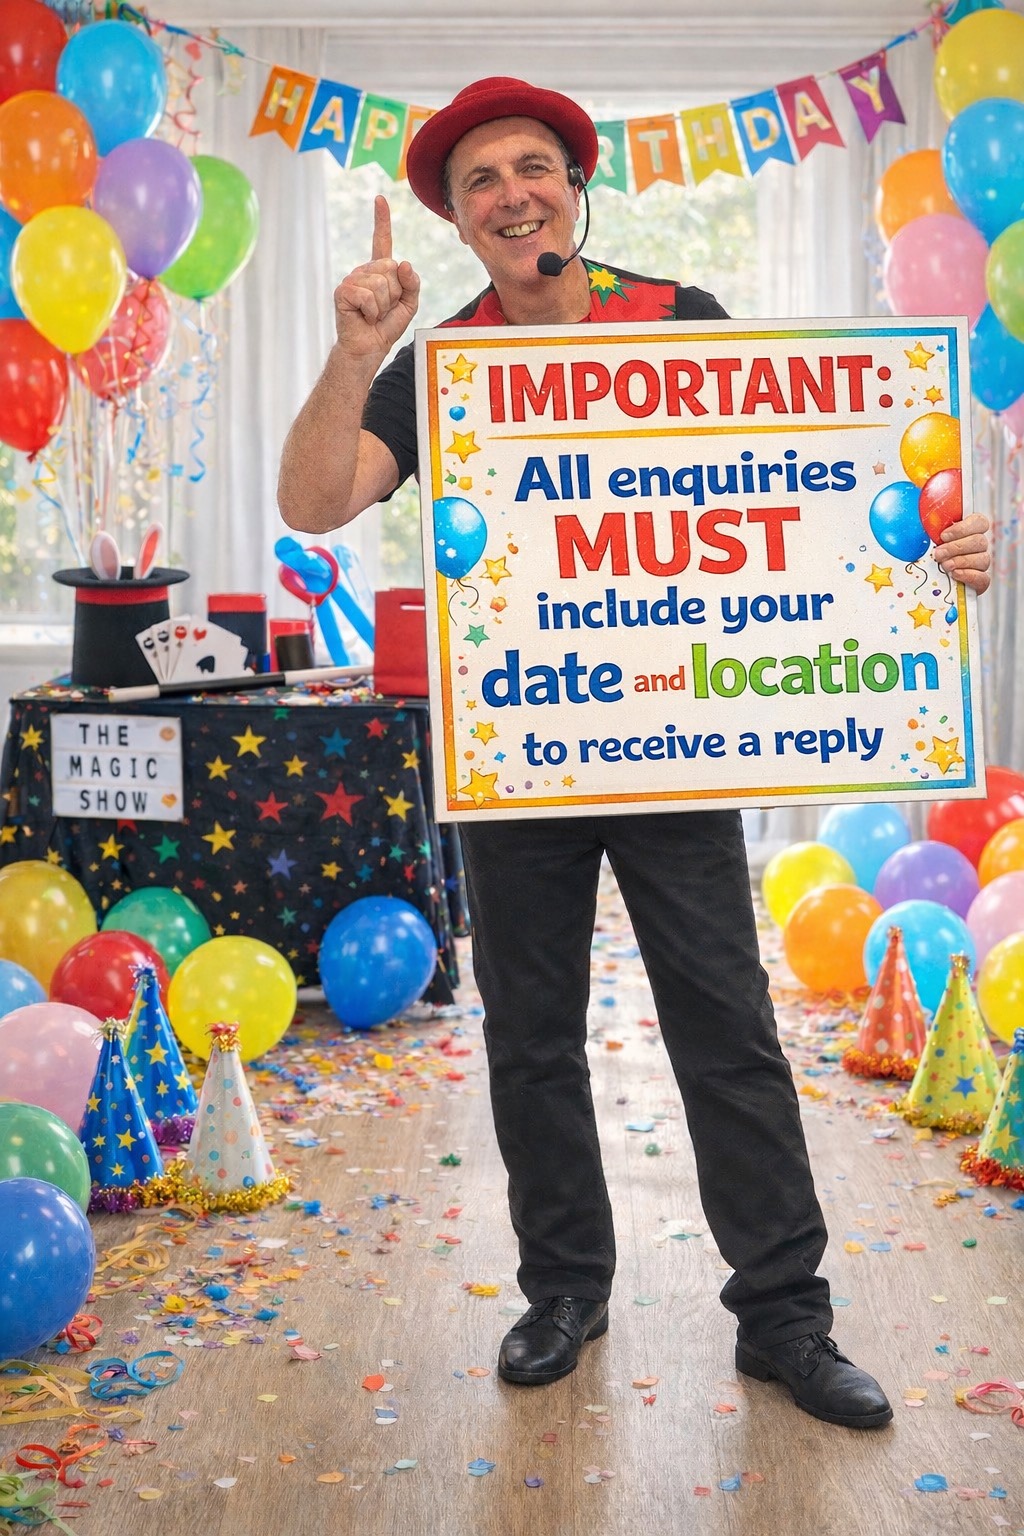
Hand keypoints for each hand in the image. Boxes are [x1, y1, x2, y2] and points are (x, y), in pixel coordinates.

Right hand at [333, 195, 420, 361]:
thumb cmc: (385, 328)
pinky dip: (372, 311)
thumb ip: (413, 284)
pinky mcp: (342, 291)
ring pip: (381, 283)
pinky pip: (368, 295)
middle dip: (395, 294)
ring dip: (383, 305)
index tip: (380, 199)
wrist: (368, 348)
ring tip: (373, 315)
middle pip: (391, 268)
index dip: (381, 220)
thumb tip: (404, 263)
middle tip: (383, 309)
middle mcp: (364, 271)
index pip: (381, 241)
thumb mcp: (409, 305)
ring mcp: (352, 280)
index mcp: (379, 271)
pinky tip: (364, 317)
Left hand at [932, 512, 990, 595]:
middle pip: (980, 541)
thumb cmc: (926, 554)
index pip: (980, 522)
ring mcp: (980, 564)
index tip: (943, 535)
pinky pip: (983, 578)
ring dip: (961, 561)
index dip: (963, 528)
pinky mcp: (979, 581)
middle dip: (957, 547)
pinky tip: (955, 574)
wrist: (925, 581)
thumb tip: (919, 503)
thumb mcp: (924, 536)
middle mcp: (977, 546)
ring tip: (944, 565)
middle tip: (938, 553)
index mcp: (968, 530)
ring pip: (983, 559)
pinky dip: (969, 575)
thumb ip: (928, 523)